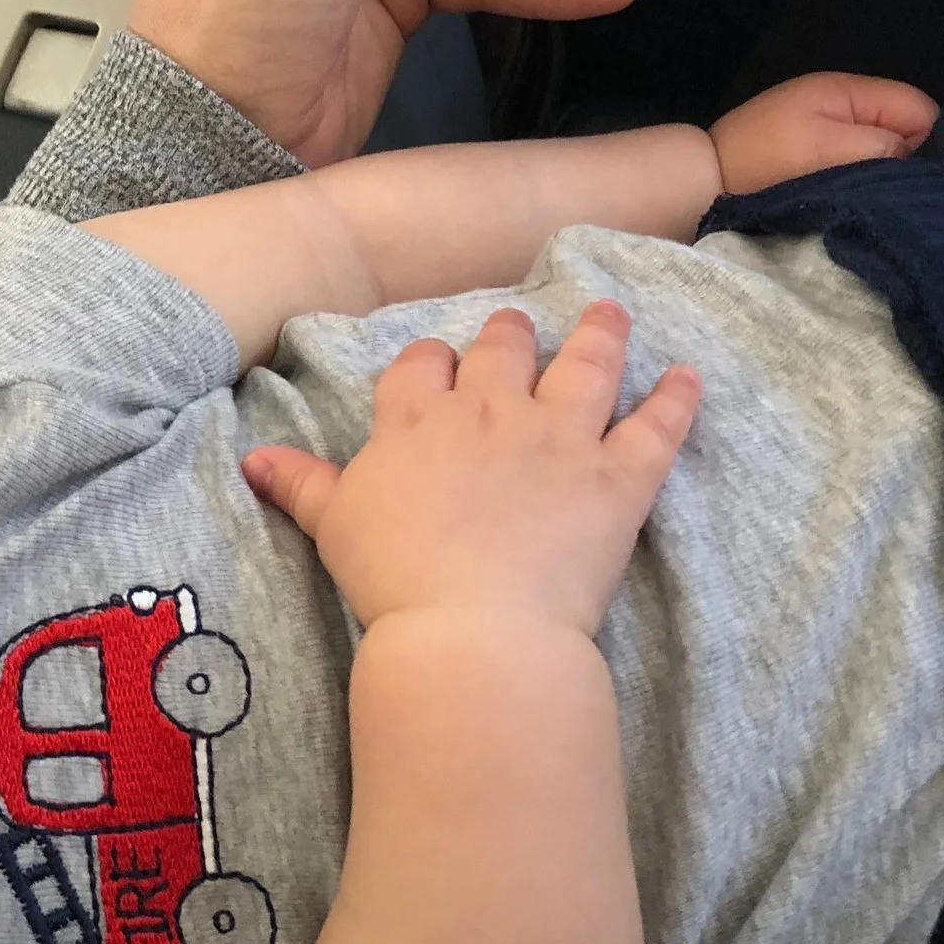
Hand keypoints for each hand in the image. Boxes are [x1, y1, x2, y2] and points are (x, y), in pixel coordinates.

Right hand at [242, 303, 698, 636]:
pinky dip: (677, 400)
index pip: (424, 366)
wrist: (469, 628)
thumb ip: (301, 484)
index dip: (433, 362)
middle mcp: (492, 411)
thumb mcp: (333, 526)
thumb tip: (253, 458)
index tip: (439, 366)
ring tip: (611, 314)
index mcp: (419, 419)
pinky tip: (689, 377)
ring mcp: (561, 438)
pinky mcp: (619, 477)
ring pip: (587, 367)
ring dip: (601, 336)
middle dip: (511, 336)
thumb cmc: (391, 578)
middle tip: (520, 327)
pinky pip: (657, 427)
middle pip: (505, 351)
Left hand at [708, 72, 938, 196]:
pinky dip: (858, 180)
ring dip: (880, 174)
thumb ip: (881, 146)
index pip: (921, 110)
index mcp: (849, 91)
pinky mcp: (814, 155)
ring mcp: (827, 129)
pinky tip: (851, 199)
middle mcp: (843, 105)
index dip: (928, 144)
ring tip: (870, 199)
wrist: (701, 181)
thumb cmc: (764, 161)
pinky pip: (855, 164)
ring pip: (881, 151)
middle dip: (906, 160)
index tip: (916, 180)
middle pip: (904, 130)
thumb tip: (919, 158)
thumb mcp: (828, 148)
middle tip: (893, 194)